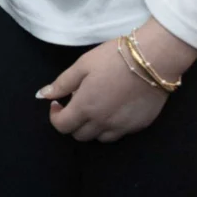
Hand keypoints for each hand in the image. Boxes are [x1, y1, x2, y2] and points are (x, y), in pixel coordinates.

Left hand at [41, 21, 195, 141]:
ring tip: (95, 106)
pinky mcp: (140, 125)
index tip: (58, 102)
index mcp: (86, 107)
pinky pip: (119, 134)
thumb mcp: (82, 66)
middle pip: (80, 135)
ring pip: (100, 138)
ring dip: (92, 127)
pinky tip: (113, 108)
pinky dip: (111, 126)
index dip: (55, 116)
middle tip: (77, 103)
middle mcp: (103, 122)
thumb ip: (62, 83)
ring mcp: (123, 126)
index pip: (62, 126)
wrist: (153, 60)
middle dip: (72, 122)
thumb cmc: (113, 58)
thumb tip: (42, 95)